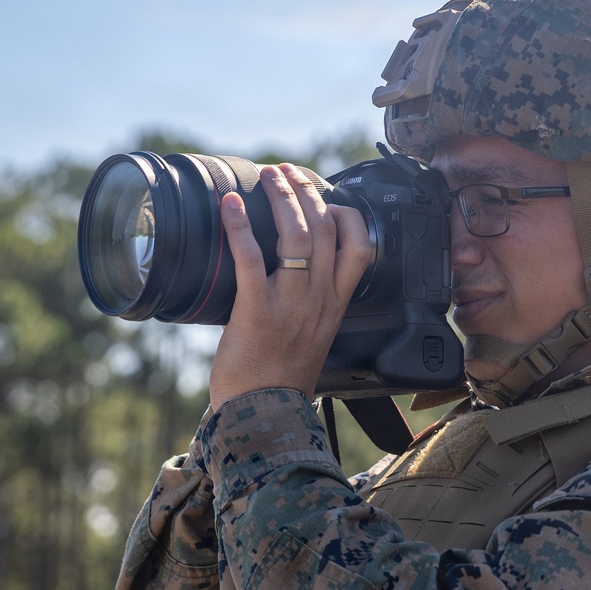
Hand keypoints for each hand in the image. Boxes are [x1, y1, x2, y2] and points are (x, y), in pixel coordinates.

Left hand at [208, 164, 372, 410]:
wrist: (264, 417)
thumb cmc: (280, 380)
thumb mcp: (311, 338)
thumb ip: (310, 305)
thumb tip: (291, 274)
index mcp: (335, 306)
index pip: (360, 247)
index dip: (346, 213)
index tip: (325, 198)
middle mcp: (319, 301)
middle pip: (325, 228)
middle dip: (305, 190)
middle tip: (284, 172)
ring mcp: (291, 305)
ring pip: (297, 235)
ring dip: (281, 197)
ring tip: (266, 176)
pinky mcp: (257, 311)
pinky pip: (252, 258)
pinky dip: (240, 226)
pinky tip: (230, 206)